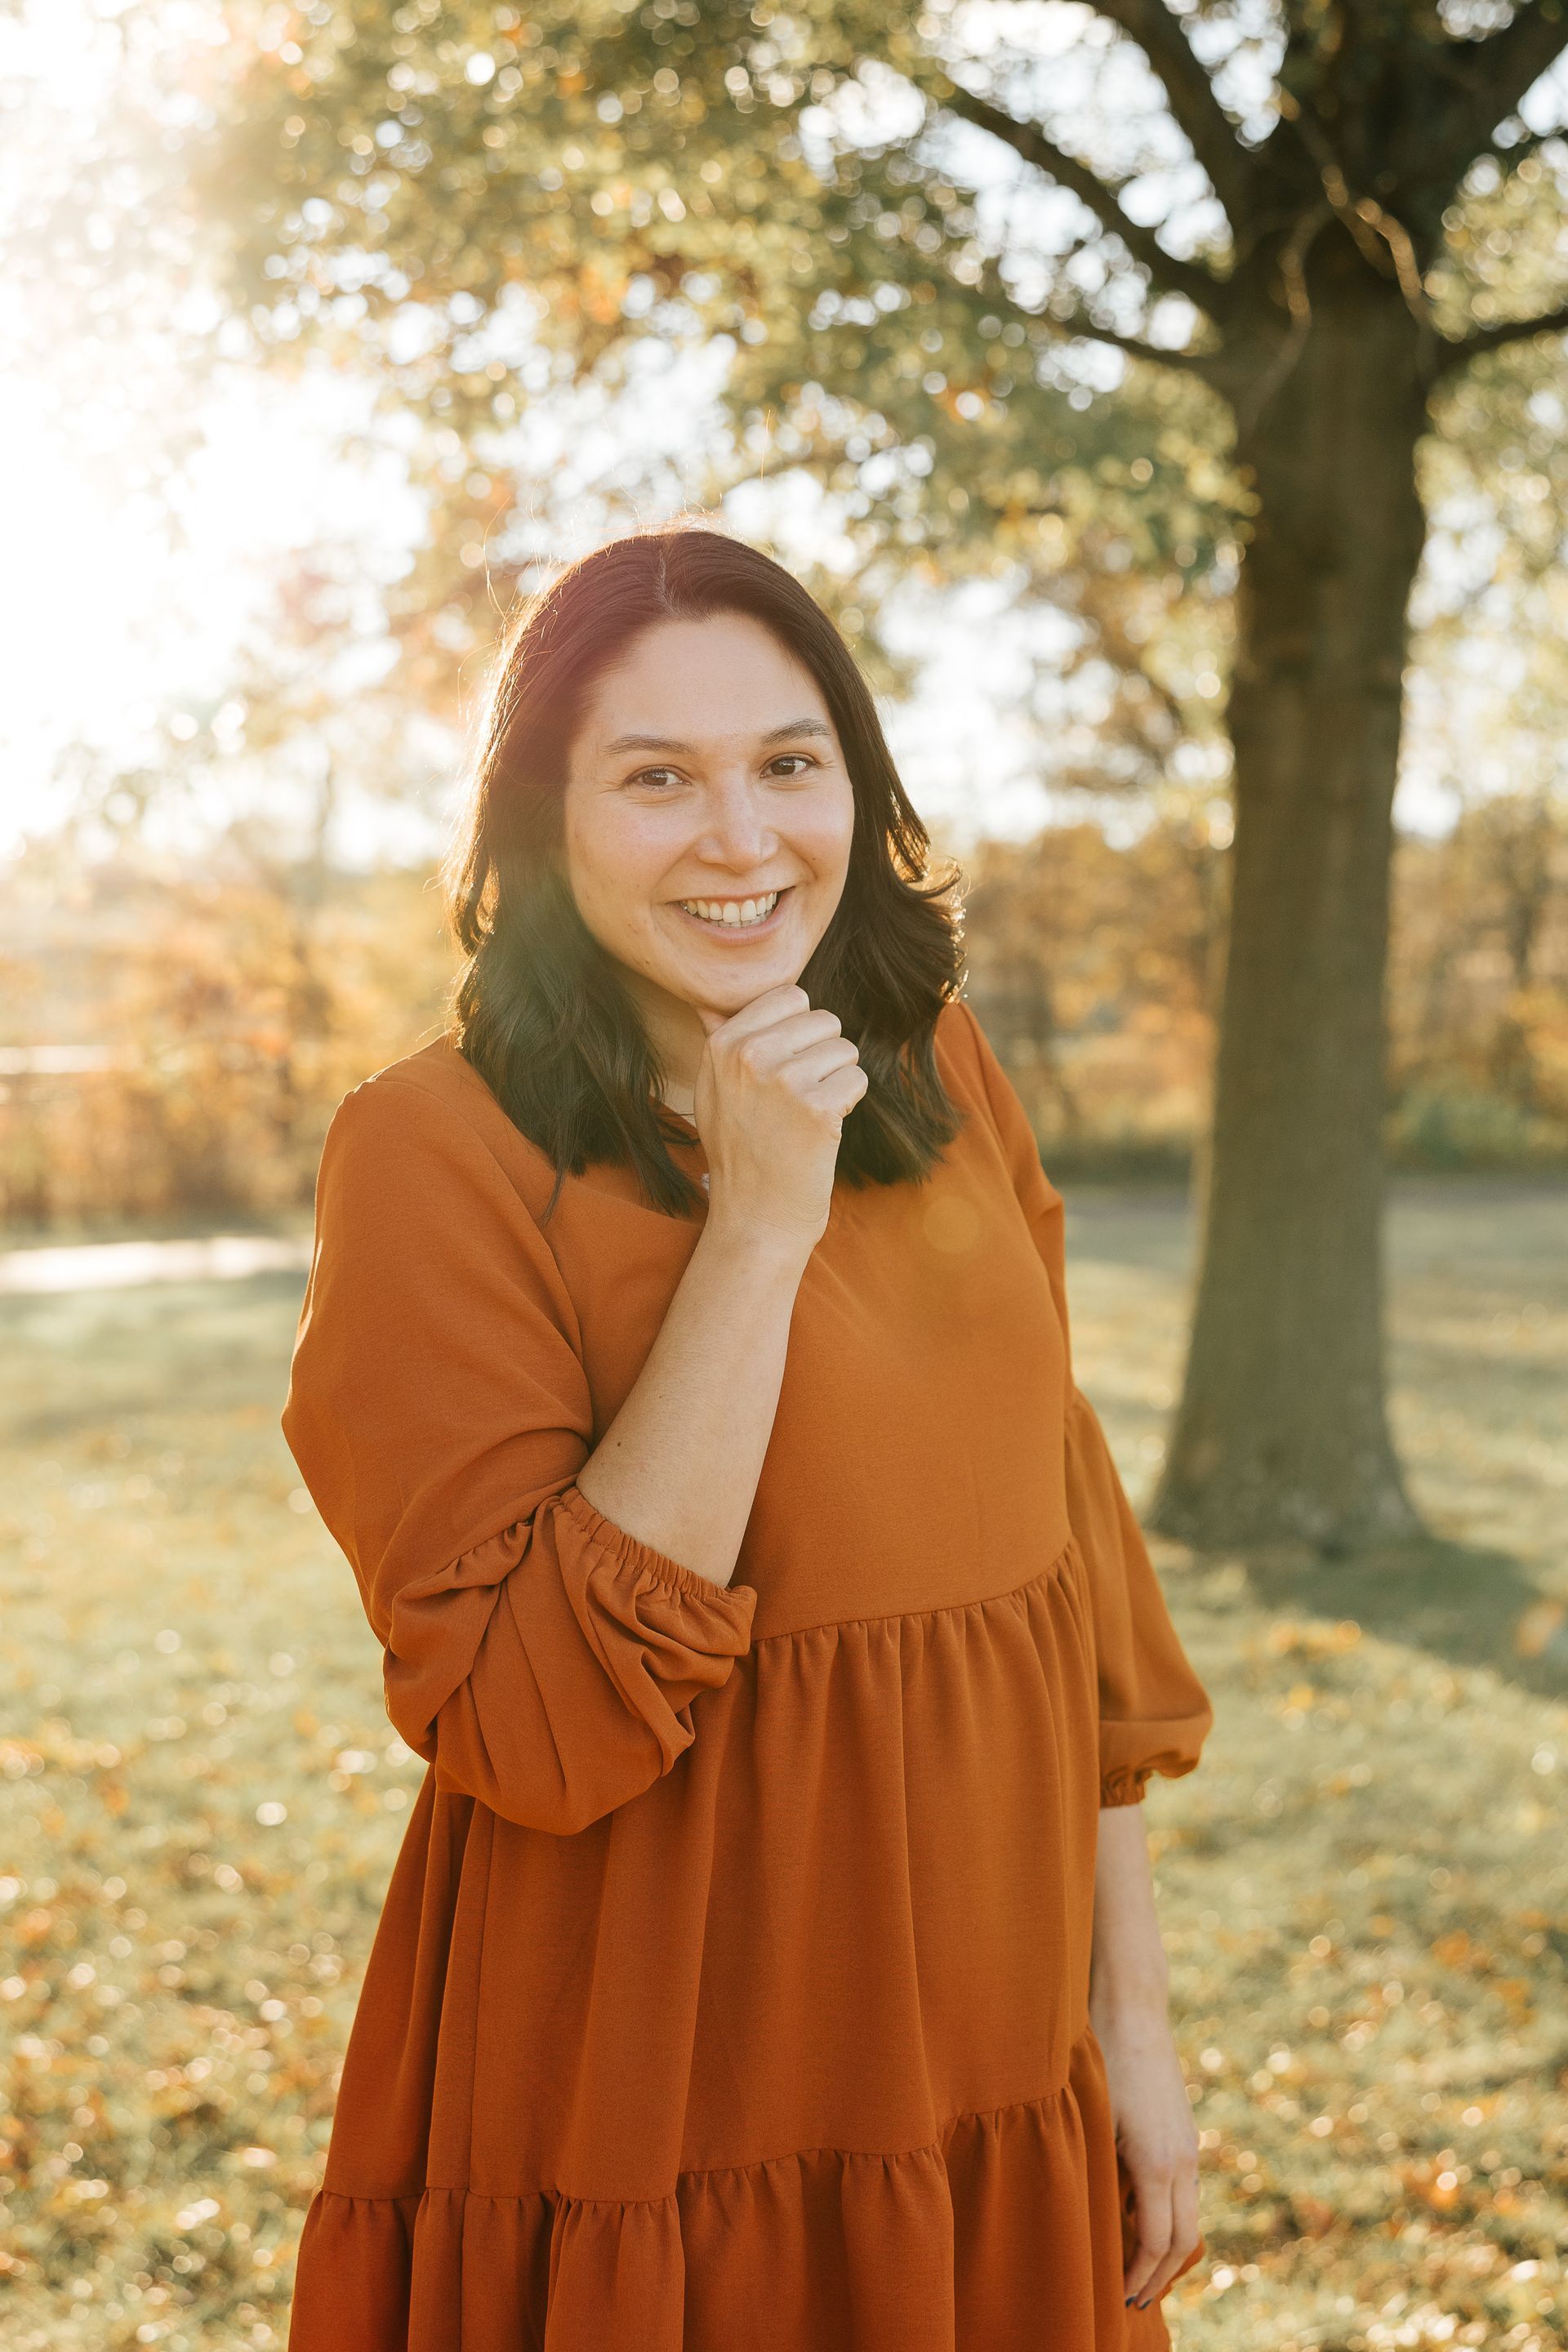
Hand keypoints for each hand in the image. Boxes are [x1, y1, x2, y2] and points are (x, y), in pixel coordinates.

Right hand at [694, 983, 867, 1254]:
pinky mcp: (817, 1108)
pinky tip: (823, 1129)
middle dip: (822, 1055)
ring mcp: (783, 1080)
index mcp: (723, 1043)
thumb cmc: (739, 1153)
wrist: (755, 1218)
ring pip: (844, 1048)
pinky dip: (849, 1102)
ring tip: (808, 1114)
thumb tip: (716, 1001)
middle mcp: (750, 1055)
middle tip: (798, 1097)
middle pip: (823, 1019)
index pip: (790, 995)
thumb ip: (722, 1043)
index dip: (799, 1031)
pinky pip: (857, 1078)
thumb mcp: (713, 1091)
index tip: (785, 1067)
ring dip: (837, 1079)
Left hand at [1093, 2005, 1201, 2309]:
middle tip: (1133, 2300)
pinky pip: (1186, 2191)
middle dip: (1160, 2275)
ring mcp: (1189, 2146)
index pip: (1156, 2242)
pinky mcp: (1186, 2133)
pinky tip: (1144, 2221)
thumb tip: (1097, 2222)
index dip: (1138, 2275)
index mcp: (1157, 2163)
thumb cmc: (1102, 2061)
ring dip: (1168, 2249)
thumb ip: (1101, 2174)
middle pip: (1183, 2240)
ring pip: (1189, 2216)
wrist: (1132, 2011)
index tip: (1117, 2297)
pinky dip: (1171, 2217)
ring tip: (1141, 2270)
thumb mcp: (1093, 2121)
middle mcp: (1183, 2161)